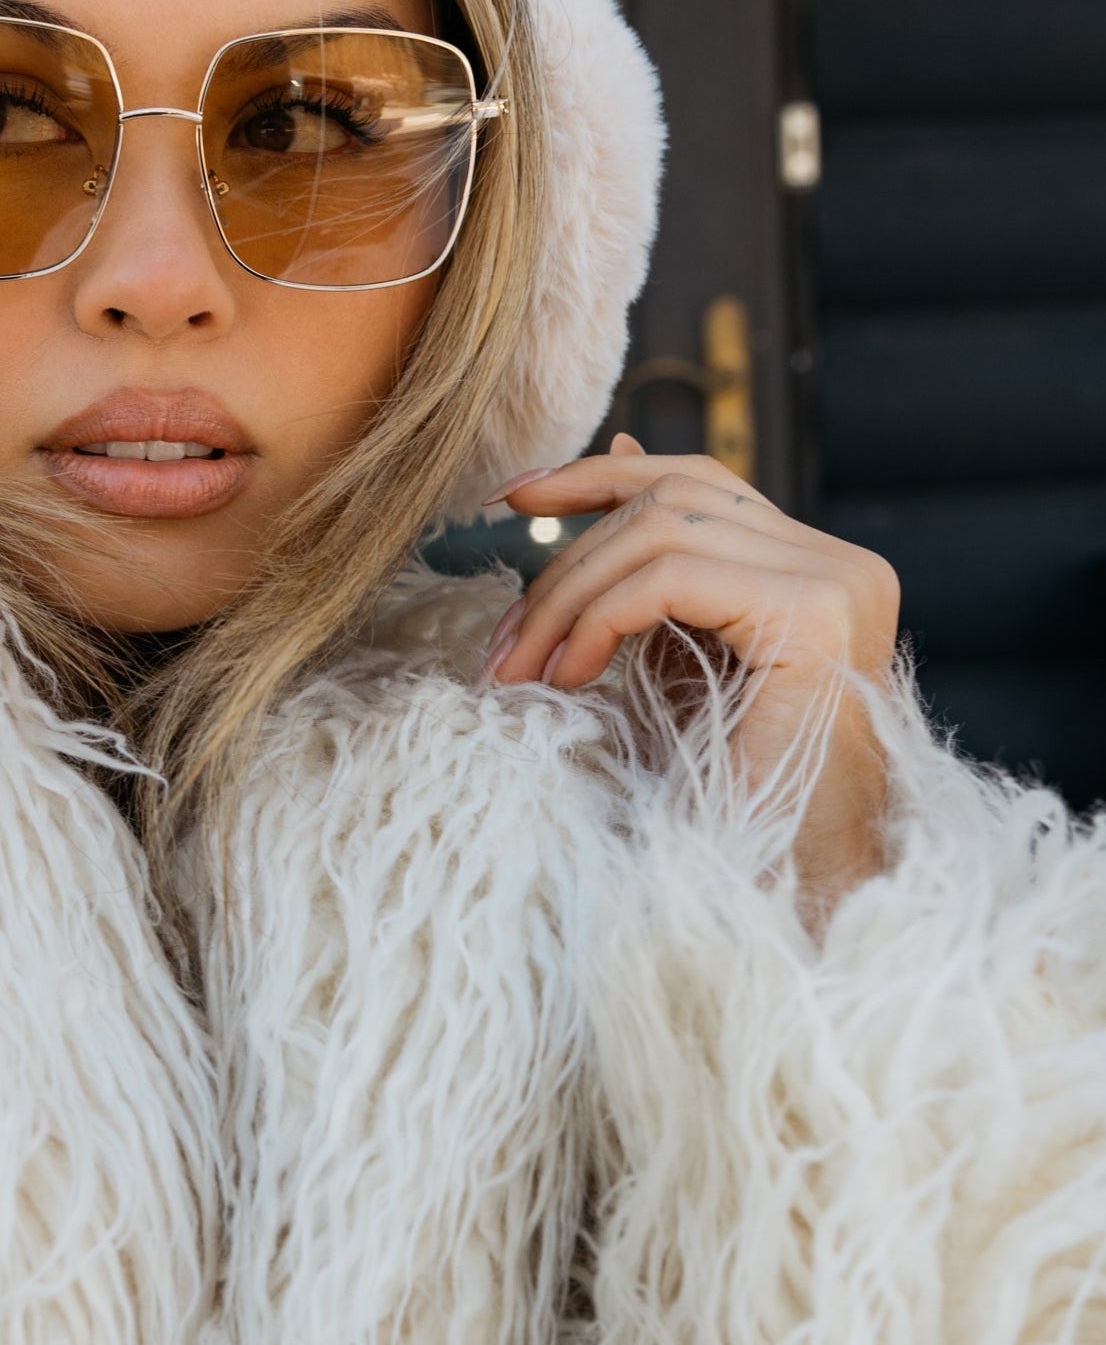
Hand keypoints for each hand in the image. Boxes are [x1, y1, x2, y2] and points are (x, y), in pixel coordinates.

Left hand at [480, 434, 900, 918]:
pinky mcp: (812, 614)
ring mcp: (836, 582)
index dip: (597, 477)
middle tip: (503, 647)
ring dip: (568, 595)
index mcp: (816, 567)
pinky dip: (599, 617)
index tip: (512, 496)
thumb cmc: (724, 797)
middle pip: (670, 501)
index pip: (695, 483)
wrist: (786, 889)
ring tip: (526, 670)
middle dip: (564, 563)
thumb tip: (614, 455)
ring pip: (660, 529)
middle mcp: (841, 562)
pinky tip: (571, 677)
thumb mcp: (675, 663)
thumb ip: (652, 577)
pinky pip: (670, 576)